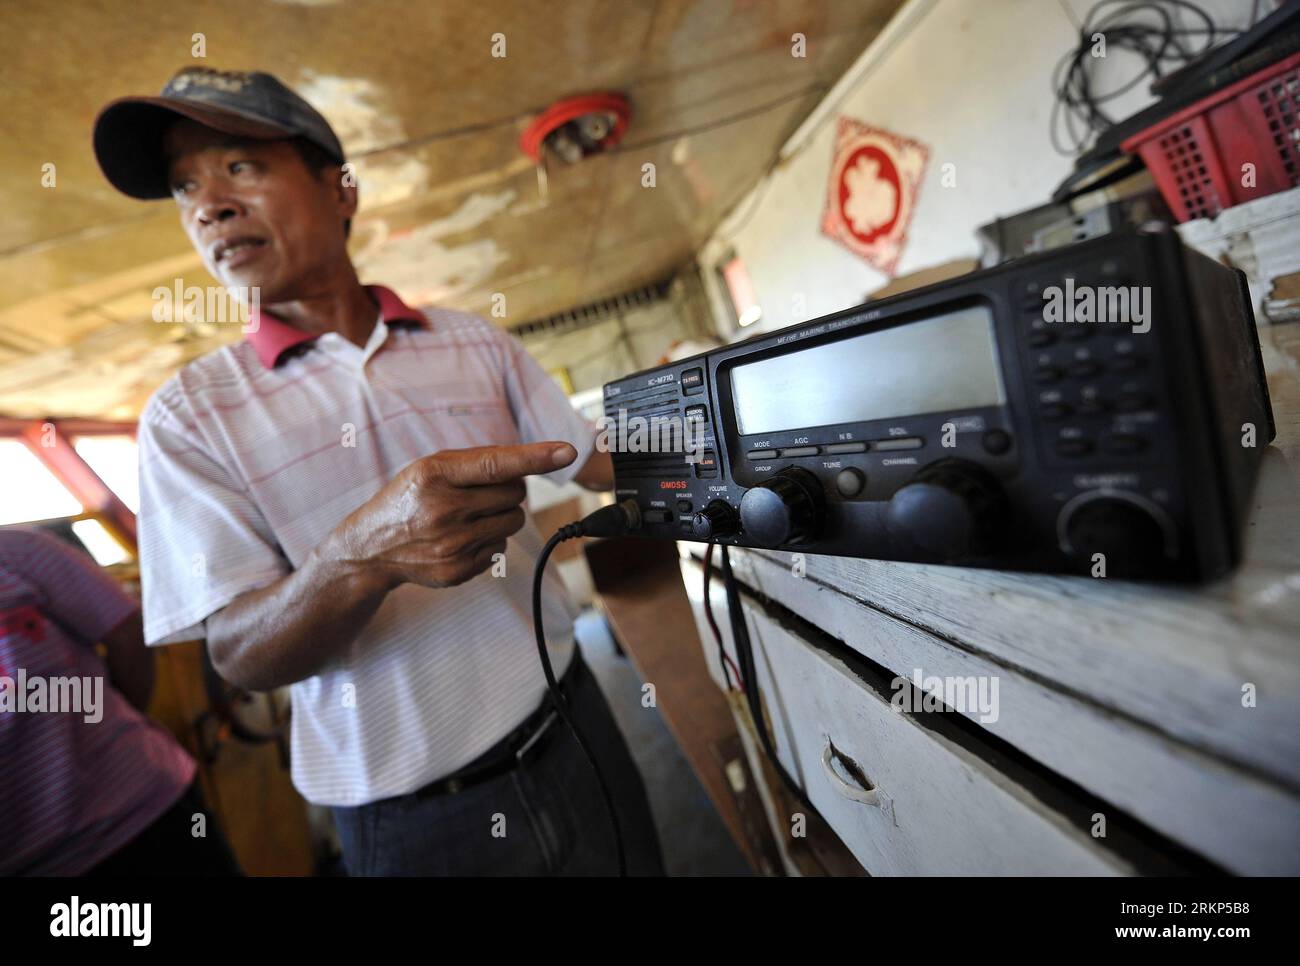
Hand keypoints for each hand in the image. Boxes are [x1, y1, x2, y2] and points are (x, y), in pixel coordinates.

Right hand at [326, 441, 576, 589]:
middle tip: (480, 492)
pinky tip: (461, 537)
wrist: (372, 548)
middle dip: (508, 490)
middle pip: (514, 494)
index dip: (535, 457)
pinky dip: (490, 539)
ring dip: (501, 515)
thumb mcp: (430, 468)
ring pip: (513, 522)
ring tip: (469, 515)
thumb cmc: (410, 497)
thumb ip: (477, 462)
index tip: (567, 452)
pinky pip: (501, 547)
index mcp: (434, 474)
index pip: (496, 464)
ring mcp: (452, 544)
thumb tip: (534, 463)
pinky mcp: (459, 570)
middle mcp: (443, 510)